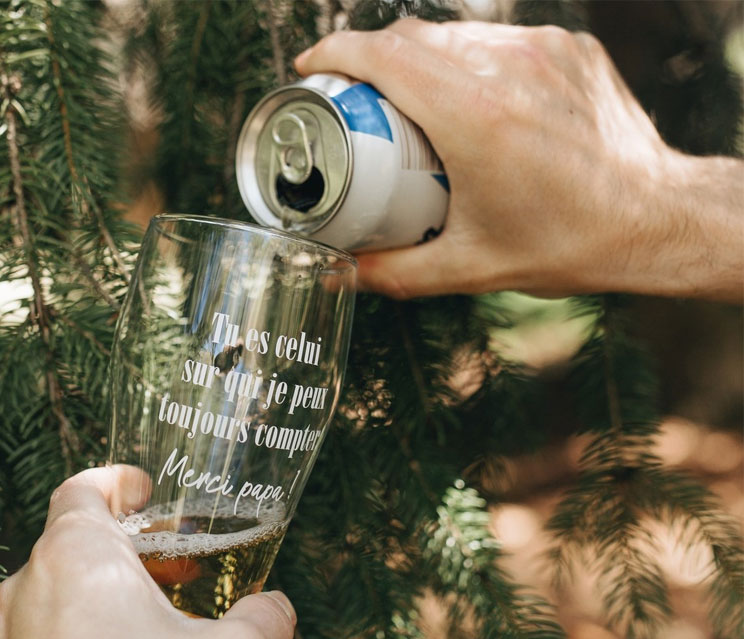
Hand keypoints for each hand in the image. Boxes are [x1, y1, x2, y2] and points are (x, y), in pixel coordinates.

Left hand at [0, 466, 295, 638]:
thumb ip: (261, 623)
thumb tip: (279, 610)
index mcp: (74, 555)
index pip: (81, 488)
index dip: (117, 481)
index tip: (148, 489)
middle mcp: (28, 588)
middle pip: (76, 543)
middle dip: (130, 552)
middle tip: (177, 569)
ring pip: (57, 595)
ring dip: (105, 598)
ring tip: (157, 625)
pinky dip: (81, 638)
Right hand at [296, 19, 742, 301]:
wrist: (657, 219)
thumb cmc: (569, 243)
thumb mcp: (470, 267)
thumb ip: (394, 272)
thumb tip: (341, 273)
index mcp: (474, 119)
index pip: (383, 55)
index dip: (335, 54)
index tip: (313, 69)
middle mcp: (506, 70)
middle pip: (411, 37)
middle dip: (370, 58)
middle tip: (356, 99)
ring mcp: (542, 51)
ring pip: (454, 34)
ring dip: (421, 60)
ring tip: (412, 105)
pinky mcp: (568, 48)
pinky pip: (497, 40)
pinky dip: (470, 62)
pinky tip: (474, 103)